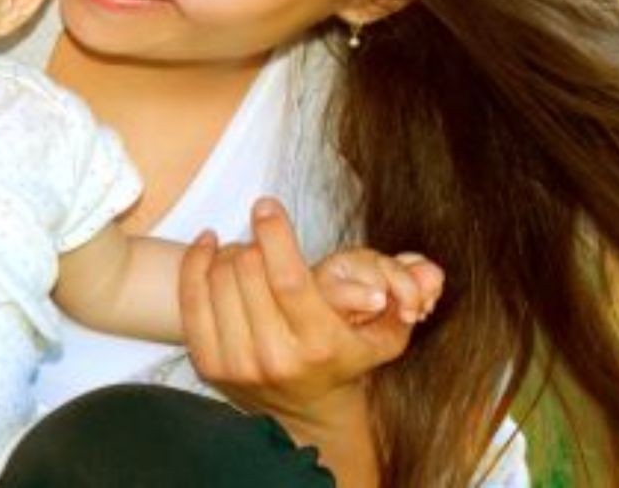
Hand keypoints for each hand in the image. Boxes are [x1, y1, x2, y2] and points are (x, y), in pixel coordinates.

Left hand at [179, 197, 443, 428]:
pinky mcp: (208, 364)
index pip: (288, 278)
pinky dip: (195, 264)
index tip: (267, 204)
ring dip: (227, 253)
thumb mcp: (384, 335)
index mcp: (319, 345)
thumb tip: (428, 267)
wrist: (307, 414)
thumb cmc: (346, 359)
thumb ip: (403, 299)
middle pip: (247, 272)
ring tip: (243, 249)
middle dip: (254, 242)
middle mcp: (275, 357)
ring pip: (218, 280)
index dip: (275, 235)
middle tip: (262, 235)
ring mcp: (237, 363)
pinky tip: (208, 247)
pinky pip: (190, 299)